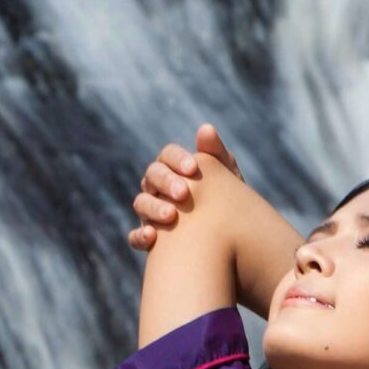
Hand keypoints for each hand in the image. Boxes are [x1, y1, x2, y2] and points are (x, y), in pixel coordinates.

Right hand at [127, 122, 243, 251]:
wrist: (233, 239)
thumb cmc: (228, 202)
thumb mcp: (227, 179)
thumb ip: (217, 155)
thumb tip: (205, 129)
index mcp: (174, 168)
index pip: (168, 156)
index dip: (177, 160)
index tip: (192, 169)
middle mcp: (158, 187)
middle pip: (152, 176)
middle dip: (165, 182)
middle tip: (183, 193)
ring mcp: (150, 212)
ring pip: (141, 203)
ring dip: (153, 208)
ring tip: (171, 216)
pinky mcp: (149, 238)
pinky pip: (135, 236)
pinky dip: (139, 236)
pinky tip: (152, 237)